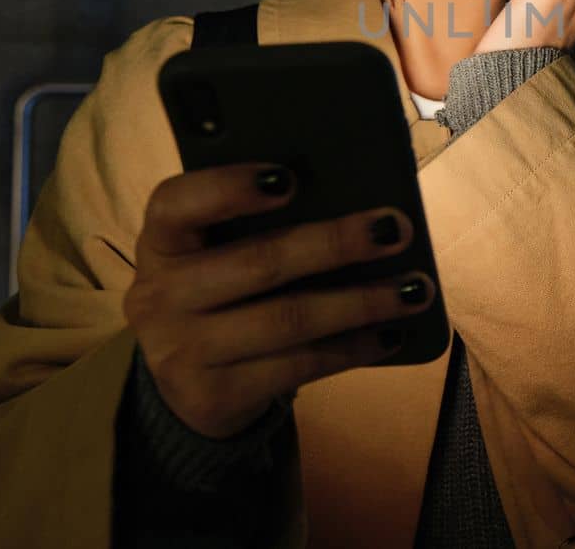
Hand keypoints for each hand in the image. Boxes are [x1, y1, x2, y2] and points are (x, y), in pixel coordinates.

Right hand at [122, 163, 435, 438]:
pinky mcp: (213, 397)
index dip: (230, 187)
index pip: (176, 203)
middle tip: (396, 228)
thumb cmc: (225, 295)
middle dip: (335, 244)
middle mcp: (159, 295)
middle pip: (257, 263)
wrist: (188, 388)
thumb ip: (260, 227)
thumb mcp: (220, 255)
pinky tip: (390, 334)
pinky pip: (298, 367)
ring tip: (415, 288)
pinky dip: (352, 348)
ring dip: (361, 302)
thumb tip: (357, 201)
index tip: (290, 177)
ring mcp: (181, 352)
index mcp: (162, 241)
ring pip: (288, 320)